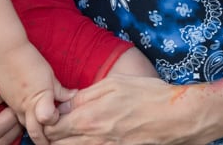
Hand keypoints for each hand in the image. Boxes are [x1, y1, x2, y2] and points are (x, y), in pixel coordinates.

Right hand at [0, 43, 67, 144]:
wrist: (5, 50)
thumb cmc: (29, 60)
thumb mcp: (49, 74)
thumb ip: (61, 90)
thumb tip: (73, 96)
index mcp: (40, 99)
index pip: (50, 121)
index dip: (57, 121)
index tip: (62, 118)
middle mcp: (26, 107)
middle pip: (34, 133)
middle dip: (43, 141)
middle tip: (51, 143)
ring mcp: (14, 105)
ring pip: (24, 125)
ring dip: (33, 129)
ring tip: (42, 130)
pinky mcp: (7, 101)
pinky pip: (16, 116)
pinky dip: (24, 118)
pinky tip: (30, 113)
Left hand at [44, 71, 182, 143]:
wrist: (176, 116)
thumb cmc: (146, 94)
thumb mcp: (112, 84)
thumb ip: (84, 96)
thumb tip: (64, 104)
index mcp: (88, 118)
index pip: (51, 127)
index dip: (46, 121)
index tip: (49, 114)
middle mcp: (94, 138)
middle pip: (58, 144)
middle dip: (52, 135)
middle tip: (55, 125)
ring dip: (67, 142)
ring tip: (70, 131)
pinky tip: (89, 137)